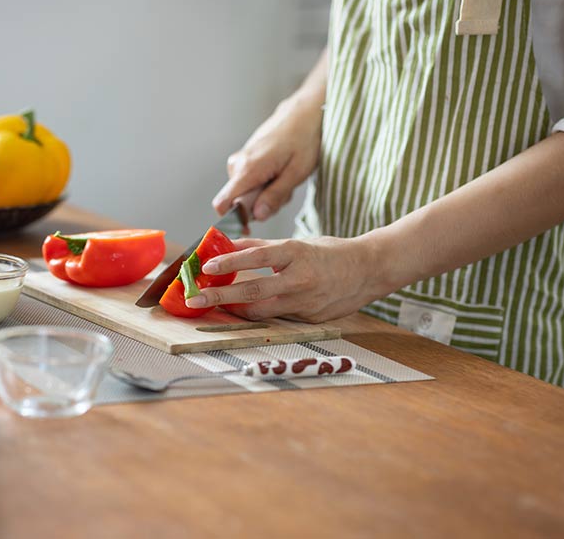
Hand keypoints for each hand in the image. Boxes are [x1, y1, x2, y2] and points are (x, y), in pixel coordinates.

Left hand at [184, 237, 387, 322]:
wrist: (368, 270)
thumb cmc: (328, 253)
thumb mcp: (296, 243)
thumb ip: (262, 249)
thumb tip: (226, 246)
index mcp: (296, 254)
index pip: (256, 258)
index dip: (230, 262)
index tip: (206, 267)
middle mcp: (299, 279)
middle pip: (253, 291)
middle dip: (220, 297)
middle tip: (195, 300)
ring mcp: (305, 302)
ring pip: (261, 311)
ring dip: (234, 309)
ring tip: (214, 305)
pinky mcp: (309, 319)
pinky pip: (277, 318)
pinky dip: (258, 314)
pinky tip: (244, 311)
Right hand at [212, 95, 323, 220]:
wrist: (305, 112)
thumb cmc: (304, 139)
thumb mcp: (296, 173)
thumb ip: (275, 196)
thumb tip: (256, 216)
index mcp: (248, 169)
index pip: (222, 203)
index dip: (233, 220)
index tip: (250, 226)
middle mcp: (238, 164)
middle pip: (239, 201)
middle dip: (261, 205)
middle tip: (285, 194)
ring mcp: (240, 159)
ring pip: (246, 191)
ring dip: (266, 194)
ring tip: (286, 178)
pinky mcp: (245, 157)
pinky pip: (249, 180)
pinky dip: (265, 182)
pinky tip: (281, 171)